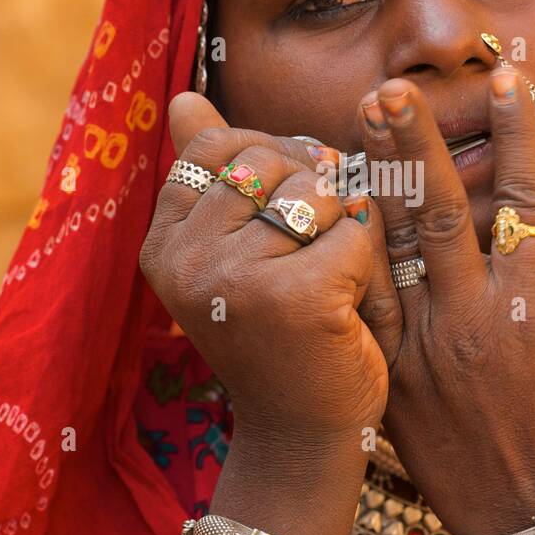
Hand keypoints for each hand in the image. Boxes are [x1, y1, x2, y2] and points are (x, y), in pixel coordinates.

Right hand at [139, 92, 388, 453]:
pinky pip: (356, 231)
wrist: (307, 436)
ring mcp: (232, 277)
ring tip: (327, 289)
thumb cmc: (283, 335)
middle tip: (309, 263)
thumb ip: (216, 172)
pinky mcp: (292, 296)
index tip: (285, 217)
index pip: (223, 145)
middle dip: (312, 197)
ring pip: (319, 192)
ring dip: (343, 233)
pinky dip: (371, 269)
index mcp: (163, 240)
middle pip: (274, 160)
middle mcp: (183, 258)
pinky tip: (350, 313)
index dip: (273, 164)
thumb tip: (184, 98)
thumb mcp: (240, 250)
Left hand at [354, 70, 534, 534]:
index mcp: (532, 306)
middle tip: (393, 89)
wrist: (532, 527)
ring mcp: (422, 349)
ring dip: (372, 187)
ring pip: (390, 253)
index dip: (518, 135)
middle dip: (419, 146)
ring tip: (353, 127)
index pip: (525, 202)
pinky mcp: (387, 379)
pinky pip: (359, 310)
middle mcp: (471, 319)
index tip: (506, 77)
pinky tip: (326, 214)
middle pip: (441, 215)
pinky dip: (344, 260)